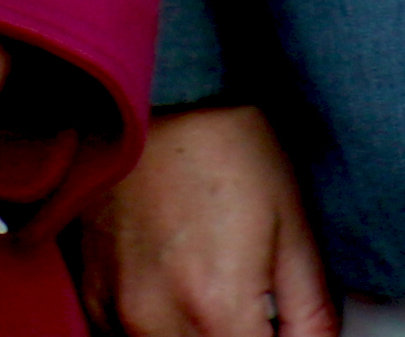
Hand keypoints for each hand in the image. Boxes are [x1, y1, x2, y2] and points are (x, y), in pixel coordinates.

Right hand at [88, 101, 330, 336]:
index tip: (280, 326)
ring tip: (216, 289)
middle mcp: (158, 322)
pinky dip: (162, 331)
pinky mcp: (93, 296)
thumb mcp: (295, 225)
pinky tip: (181, 290)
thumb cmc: (227, 143)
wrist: (160, 91)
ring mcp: (117, 313)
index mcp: (218, 310)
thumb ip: (312, 311)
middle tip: (256, 306)